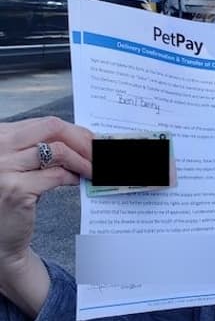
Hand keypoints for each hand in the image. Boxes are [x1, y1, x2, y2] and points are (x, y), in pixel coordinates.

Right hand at [0, 116, 91, 272]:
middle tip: (98, 151)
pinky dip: (73, 176)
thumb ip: (38, 148)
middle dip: (82, 139)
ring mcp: (4, 168)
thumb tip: (82, 139)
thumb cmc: (9, 197)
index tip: (90, 139)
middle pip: (52, 128)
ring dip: (83, 160)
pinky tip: (78, 180)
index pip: (43, 123)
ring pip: (58, 150)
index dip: (72, 130)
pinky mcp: (16, 190)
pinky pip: (57, 175)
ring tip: (93, 169)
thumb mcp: (19, 164)